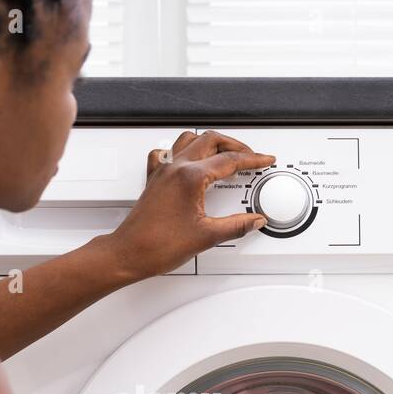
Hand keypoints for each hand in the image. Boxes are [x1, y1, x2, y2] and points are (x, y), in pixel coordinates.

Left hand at [100, 130, 275, 280]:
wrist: (128, 254)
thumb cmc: (156, 246)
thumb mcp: (206, 236)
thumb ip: (236, 226)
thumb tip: (254, 220)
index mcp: (190, 177)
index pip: (229, 160)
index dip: (252, 160)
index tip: (264, 160)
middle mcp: (175, 168)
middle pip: (211, 140)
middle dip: (235, 145)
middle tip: (250, 156)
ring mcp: (163, 172)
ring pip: (190, 140)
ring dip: (210, 142)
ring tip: (225, 152)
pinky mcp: (154, 180)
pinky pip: (167, 153)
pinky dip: (181, 150)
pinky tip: (186, 159)